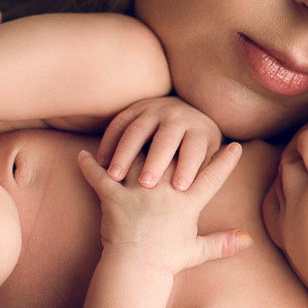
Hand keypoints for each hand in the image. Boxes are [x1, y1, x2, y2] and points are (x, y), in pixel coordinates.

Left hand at [76, 141, 250, 272]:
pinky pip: (98, 176)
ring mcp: (137, 192)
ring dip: (133, 146)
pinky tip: (84, 155)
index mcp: (187, 203)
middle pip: (173, 156)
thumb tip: (249, 240)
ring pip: (137, 157)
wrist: (136, 271)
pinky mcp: (113, 197)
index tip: (234, 145)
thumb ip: (223, 243)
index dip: (225, 161)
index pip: (211, 177)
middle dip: (176, 142)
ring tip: (132, 134)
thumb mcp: (198, 251)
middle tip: (176, 128)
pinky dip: (89, 166)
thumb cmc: (167, 261)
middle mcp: (164, 191)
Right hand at [96, 96, 225, 189]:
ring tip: (115, 177)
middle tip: (146, 185)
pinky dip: (109, 142)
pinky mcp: (135, 108)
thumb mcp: (206, 156)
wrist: (185, 110)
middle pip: (166, 139)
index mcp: (199, 130)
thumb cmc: (196, 147)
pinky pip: (118, 124)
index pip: (195, 149)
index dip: (189, 167)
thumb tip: (204, 198)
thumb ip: (204, 172)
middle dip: (156, 161)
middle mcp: (177, 116)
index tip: (180, 188)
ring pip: (137, 131)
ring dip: (125, 154)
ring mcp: (154, 110)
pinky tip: (101, 163)